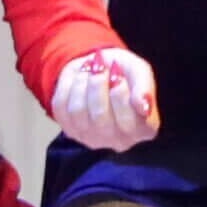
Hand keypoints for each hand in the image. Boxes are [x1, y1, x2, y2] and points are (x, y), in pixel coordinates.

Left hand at [46, 46, 161, 151]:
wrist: (97, 66)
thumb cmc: (123, 71)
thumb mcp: (139, 70)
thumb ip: (145, 87)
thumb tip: (143, 105)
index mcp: (143, 129)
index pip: (129, 123)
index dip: (120, 95)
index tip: (118, 74)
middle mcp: (119, 141)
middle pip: (101, 117)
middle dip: (99, 84)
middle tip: (102, 67)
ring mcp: (92, 139)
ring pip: (78, 111)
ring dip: (83, 83)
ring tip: (90, 70)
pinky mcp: (69, 129)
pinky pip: (62, 106)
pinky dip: (69, 86)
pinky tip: (80, 80)